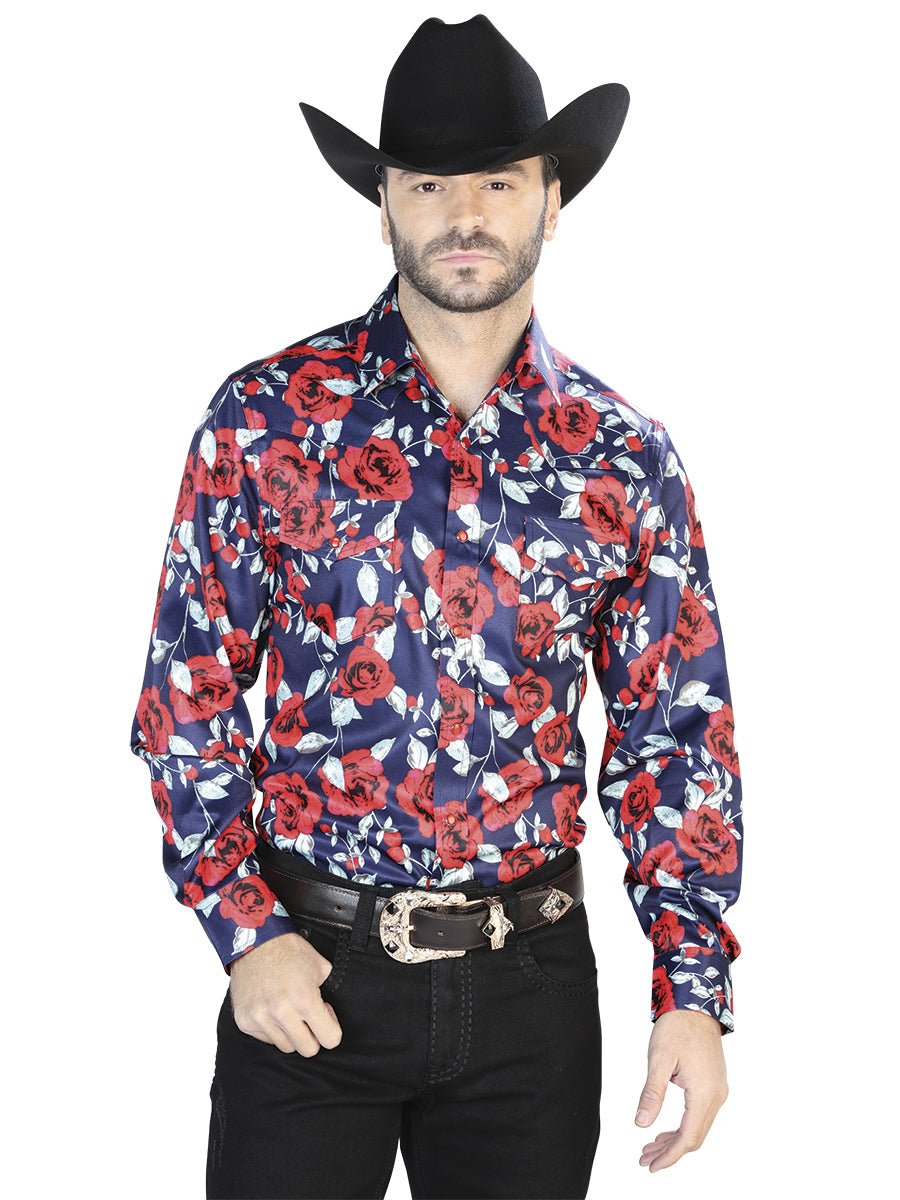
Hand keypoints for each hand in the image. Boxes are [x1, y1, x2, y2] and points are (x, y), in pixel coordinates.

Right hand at [227, 930, 342, 1056]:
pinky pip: (266, 1039)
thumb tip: (331, 1015)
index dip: (332, 1029)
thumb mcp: (320, 968)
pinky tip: (273, 1009)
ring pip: (286, 1046)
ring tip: (289, 1010)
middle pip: (308, 1050)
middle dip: (312, 1035)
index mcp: (304, 999)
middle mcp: (281, 1012)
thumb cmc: (289, 951)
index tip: (326, 1018)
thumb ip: (329, 994)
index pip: (330, 1040)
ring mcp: (260, 1018)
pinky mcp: (245, 1021)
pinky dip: (272, 1029)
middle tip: (308, 1016)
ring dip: (291, 1032)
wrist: (255, 941)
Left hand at [634, 1009, 728, 1170]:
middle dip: (670, 1152)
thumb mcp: (659, 1060)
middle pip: (695, 1137)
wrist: (695, 1004)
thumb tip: (641, 1123)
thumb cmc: (677, 1027)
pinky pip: (700, 1115)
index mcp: (704, 1092)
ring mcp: (718, 1090)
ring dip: (675, 1141)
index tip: (651, 1165)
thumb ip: (651, 1093)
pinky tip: (666, 1130)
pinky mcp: (714, 1085)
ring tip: (650, 1148)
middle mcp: (716, 1095)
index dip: (669, 1156)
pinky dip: (683, 1127)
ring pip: (698, 1128)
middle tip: (645, 1159)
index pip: (688, 1137)